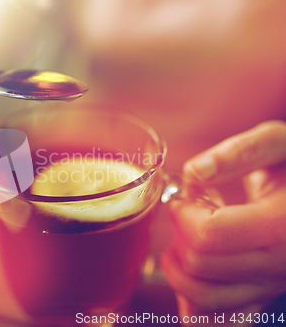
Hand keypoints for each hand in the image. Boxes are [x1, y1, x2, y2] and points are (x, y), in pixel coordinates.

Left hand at [162, 120, 285, 324]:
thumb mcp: (277, 144)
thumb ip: (238, 153)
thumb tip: (194, 172)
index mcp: (282, 225)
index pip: (209, 235)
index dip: (183, 214)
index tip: (185, 199)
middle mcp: (279, 265)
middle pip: (200, 266)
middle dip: (180, 236)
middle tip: (188, 215)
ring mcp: (271, 287)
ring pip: (203, 301)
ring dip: (178, 269)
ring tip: (186, 240)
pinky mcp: (262, 298)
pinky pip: (217, 319)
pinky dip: (192, 302)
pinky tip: (193, 272)